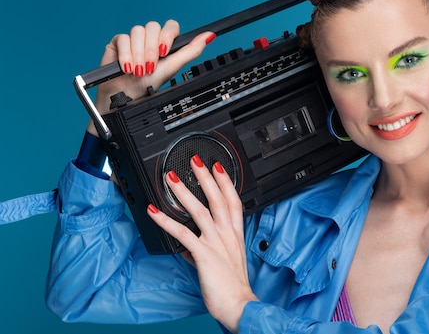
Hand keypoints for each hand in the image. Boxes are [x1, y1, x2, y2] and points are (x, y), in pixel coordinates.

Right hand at [87, 20, 215, 135]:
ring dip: (139, 54)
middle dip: (151, 49)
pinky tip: (126, 67)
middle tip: (150, 67)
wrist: (128, 96)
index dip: (167, 36)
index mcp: (165, 42)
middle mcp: (150, 38)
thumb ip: (191, 50)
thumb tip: (209, 36)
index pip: (170, 25)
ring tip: (138, 70)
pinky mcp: (119, 42)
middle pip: (152, 26)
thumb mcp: (173, 67)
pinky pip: (122, 38)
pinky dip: (126, 55)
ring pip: (137, 31)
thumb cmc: (150, 83)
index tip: (164, 52)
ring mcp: (134, 39)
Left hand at [148, 155, 256, 332]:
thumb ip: (205, 250)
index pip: (233, 201)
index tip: (218, 166)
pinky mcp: (204, 254)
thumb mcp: (223, 262)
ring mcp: (216, 243)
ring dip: (184, 193)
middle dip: (206, 177)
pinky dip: (166, 221)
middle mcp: (227, 235)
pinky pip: (182, 234)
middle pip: (217, 199)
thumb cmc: (233, 287)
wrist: (239, 305)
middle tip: (195, 160)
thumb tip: (188, 246)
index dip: (226, 182)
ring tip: (171, 178)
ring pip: (200, 211)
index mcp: (235, 235)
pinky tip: (154, 212)